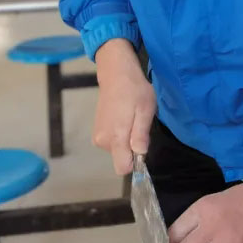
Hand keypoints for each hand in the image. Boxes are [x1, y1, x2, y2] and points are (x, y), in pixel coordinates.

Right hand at [93, 38, 155, 174]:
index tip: (143, 147)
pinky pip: (113, 142)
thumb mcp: (145, 110)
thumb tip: (140, 155)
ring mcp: (98, 136)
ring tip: (132, 118)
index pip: (123, 168)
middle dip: (133, 147)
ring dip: (127, 139)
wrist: (116, 74)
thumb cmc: (135, 90)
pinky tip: (124, 117)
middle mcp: (102, 141)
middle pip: (122, 158)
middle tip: (139, 124)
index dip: (136, 162)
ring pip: (118, 150)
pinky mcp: (97, 131)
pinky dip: (121, 134)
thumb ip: (141, 134)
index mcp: (115, 137)